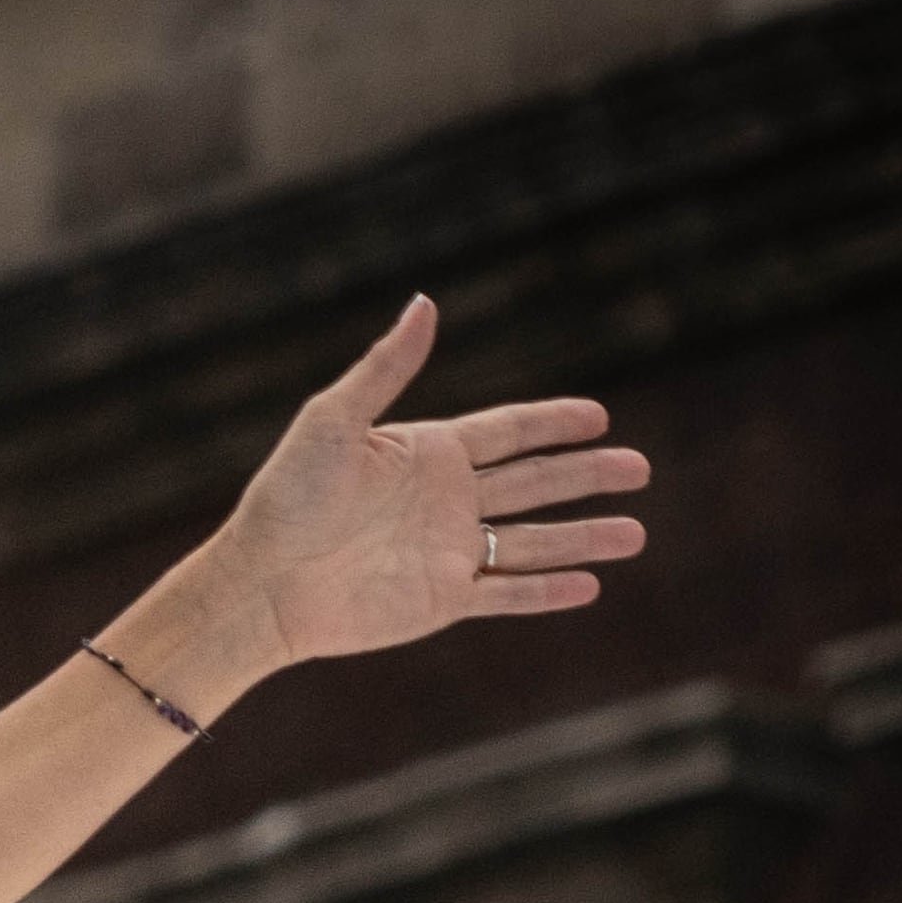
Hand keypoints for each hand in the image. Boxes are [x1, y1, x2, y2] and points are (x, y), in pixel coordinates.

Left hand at [204, 298, 649, 666]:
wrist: (261, 584)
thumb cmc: (286, 498)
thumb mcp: (333, 421)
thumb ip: (386, 367)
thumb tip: (425, 302)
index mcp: (427, 453)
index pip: (508, 432)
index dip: (554, 424)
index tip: (600, 417)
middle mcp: (445, 501)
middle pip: (535, 483)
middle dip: (587, 475)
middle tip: (640, 468)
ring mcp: (447, 551)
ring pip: (533, 541)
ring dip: (584, 536)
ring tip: (638, 534)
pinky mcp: (440, 600)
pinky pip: (507, 593)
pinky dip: (548, 590)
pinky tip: (592, 586)